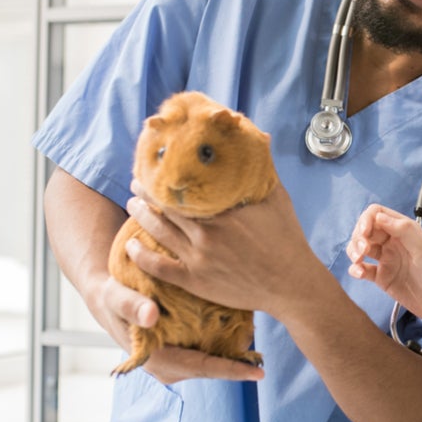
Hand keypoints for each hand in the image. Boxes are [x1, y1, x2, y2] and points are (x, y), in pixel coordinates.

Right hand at [83, 272, 264, 383]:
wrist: (110, 294)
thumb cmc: (113, 295)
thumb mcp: (116, 296)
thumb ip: (130, 304)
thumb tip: (149, 316)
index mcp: (158, 360)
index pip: (202, 368)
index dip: (231, 370)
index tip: (259, 372)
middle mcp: (171, 366)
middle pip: (213, 366)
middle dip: (240, 360)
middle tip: (269, 351)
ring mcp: (178, 360)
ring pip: (213, 358)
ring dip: (235, 349)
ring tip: (260, 334)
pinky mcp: (183, 348)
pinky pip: (208, 347)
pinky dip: (224, 337)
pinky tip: (243, 322)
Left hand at [123, 179, 327, 319]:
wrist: (291, 284)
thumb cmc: (287, 239)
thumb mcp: (277, 198)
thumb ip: (263, 170)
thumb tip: (258, 138)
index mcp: (224, 210)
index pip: (185, 187)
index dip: (166, 174)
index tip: (156, 163)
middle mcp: (208, 232)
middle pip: (166, 206)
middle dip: (147, 192)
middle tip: (136, 181)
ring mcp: (199, 257)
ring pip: (159, 231)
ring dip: (140, 216)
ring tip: (132, 204)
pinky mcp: (195, 280)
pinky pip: (159, 267)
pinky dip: (141, 255)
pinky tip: (130, 245)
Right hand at [347, 204, 421, 328]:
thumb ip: (402, 230)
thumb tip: (379, 216)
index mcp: (404, 231)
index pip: (377, 214)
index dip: (367, 220)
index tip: (364, 232)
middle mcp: (393, 243)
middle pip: (365, 231)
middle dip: (358, 238)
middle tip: (362, 251)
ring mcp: (387, 260)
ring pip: (361, 248)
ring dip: (354, 251)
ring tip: (359, 261)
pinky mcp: (382, 278)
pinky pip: (363, 269)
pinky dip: (356, 269)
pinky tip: (359, 273)